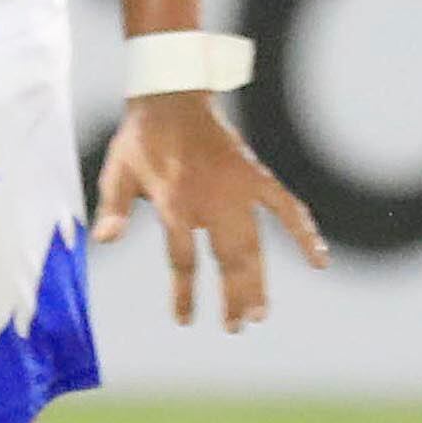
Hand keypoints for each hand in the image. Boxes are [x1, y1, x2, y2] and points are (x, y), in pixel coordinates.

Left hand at [95, 90, 327, 330]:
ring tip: (261, 313)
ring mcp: (240, 189)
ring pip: (255, 244)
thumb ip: (112, 207)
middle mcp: (212, 200)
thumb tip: (102, 240)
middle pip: (228, 259)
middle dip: (234, 296)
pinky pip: (288, 208)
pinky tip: (319, 260)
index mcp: (176, 201)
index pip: (183, 259)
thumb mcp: (117, 171)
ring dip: (259, 280)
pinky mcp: (257, 177)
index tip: (185, 321)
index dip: (184, 294)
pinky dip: (304, 233)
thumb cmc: (141, 138)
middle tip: (237, 326)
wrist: (173, 96)